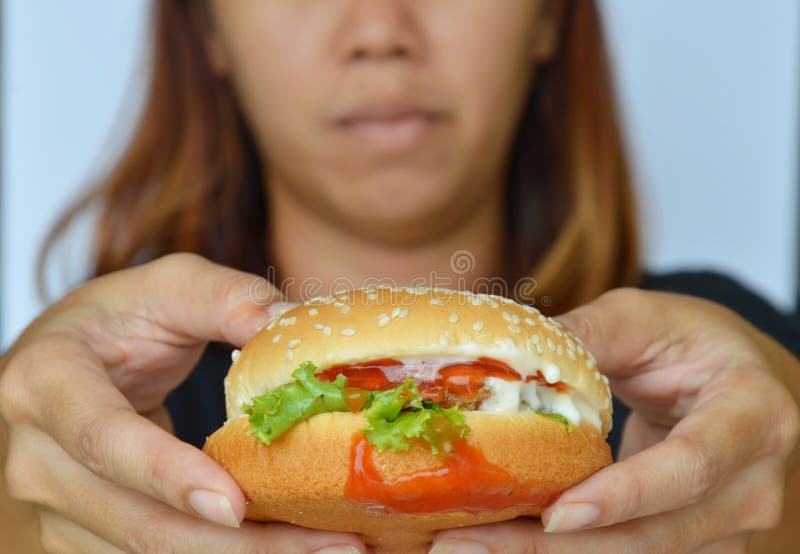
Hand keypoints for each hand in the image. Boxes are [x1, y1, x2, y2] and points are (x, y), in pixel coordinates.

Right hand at [0, 253, 366, 553]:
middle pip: (139, 521)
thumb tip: (288, 323)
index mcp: (47, 382)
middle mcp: (37, 458)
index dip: (168, 475)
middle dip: (241, 544)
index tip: (236, 503)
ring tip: (329, 547)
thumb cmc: (118, 319)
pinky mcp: (81, 534)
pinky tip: (287, 545)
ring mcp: (55, 507)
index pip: (105, 439)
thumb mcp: (168, 287)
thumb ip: (226, 298)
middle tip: (334, 542)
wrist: (68, 359)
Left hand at [430, 287, 799, 553]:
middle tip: (468, 543)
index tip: (557, 514)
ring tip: (468, 544)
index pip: (691, 466)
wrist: (741, 381)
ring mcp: (729, 526)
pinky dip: (565, 551)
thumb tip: (511, 358)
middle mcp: (751, 485)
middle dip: (555, 547)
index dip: (626, 494)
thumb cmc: (693, 342)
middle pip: (655, 534)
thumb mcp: (643, 317)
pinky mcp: (697, 544)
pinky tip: (505, 538)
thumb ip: (587, 335)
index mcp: (752, 415)